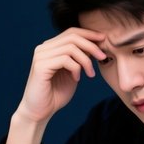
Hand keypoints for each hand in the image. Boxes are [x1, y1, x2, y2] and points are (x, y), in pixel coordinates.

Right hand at [5, 28, 105, 143]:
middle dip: (91, 45)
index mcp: (50, 48)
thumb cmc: (56, 94)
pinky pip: (65, 59)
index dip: (89, 34)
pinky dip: (76, 68)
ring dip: (86, 60)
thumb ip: (80, 58)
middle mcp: (43, 48)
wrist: (39, 112)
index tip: (104, 40)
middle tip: (103, 56)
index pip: (71, 32)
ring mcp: (40, 56)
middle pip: (72, 37)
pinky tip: (77, 79)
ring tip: (90, 74)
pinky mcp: (40, 66)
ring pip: (71, 48)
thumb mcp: (72, 72)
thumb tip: (96, 45)